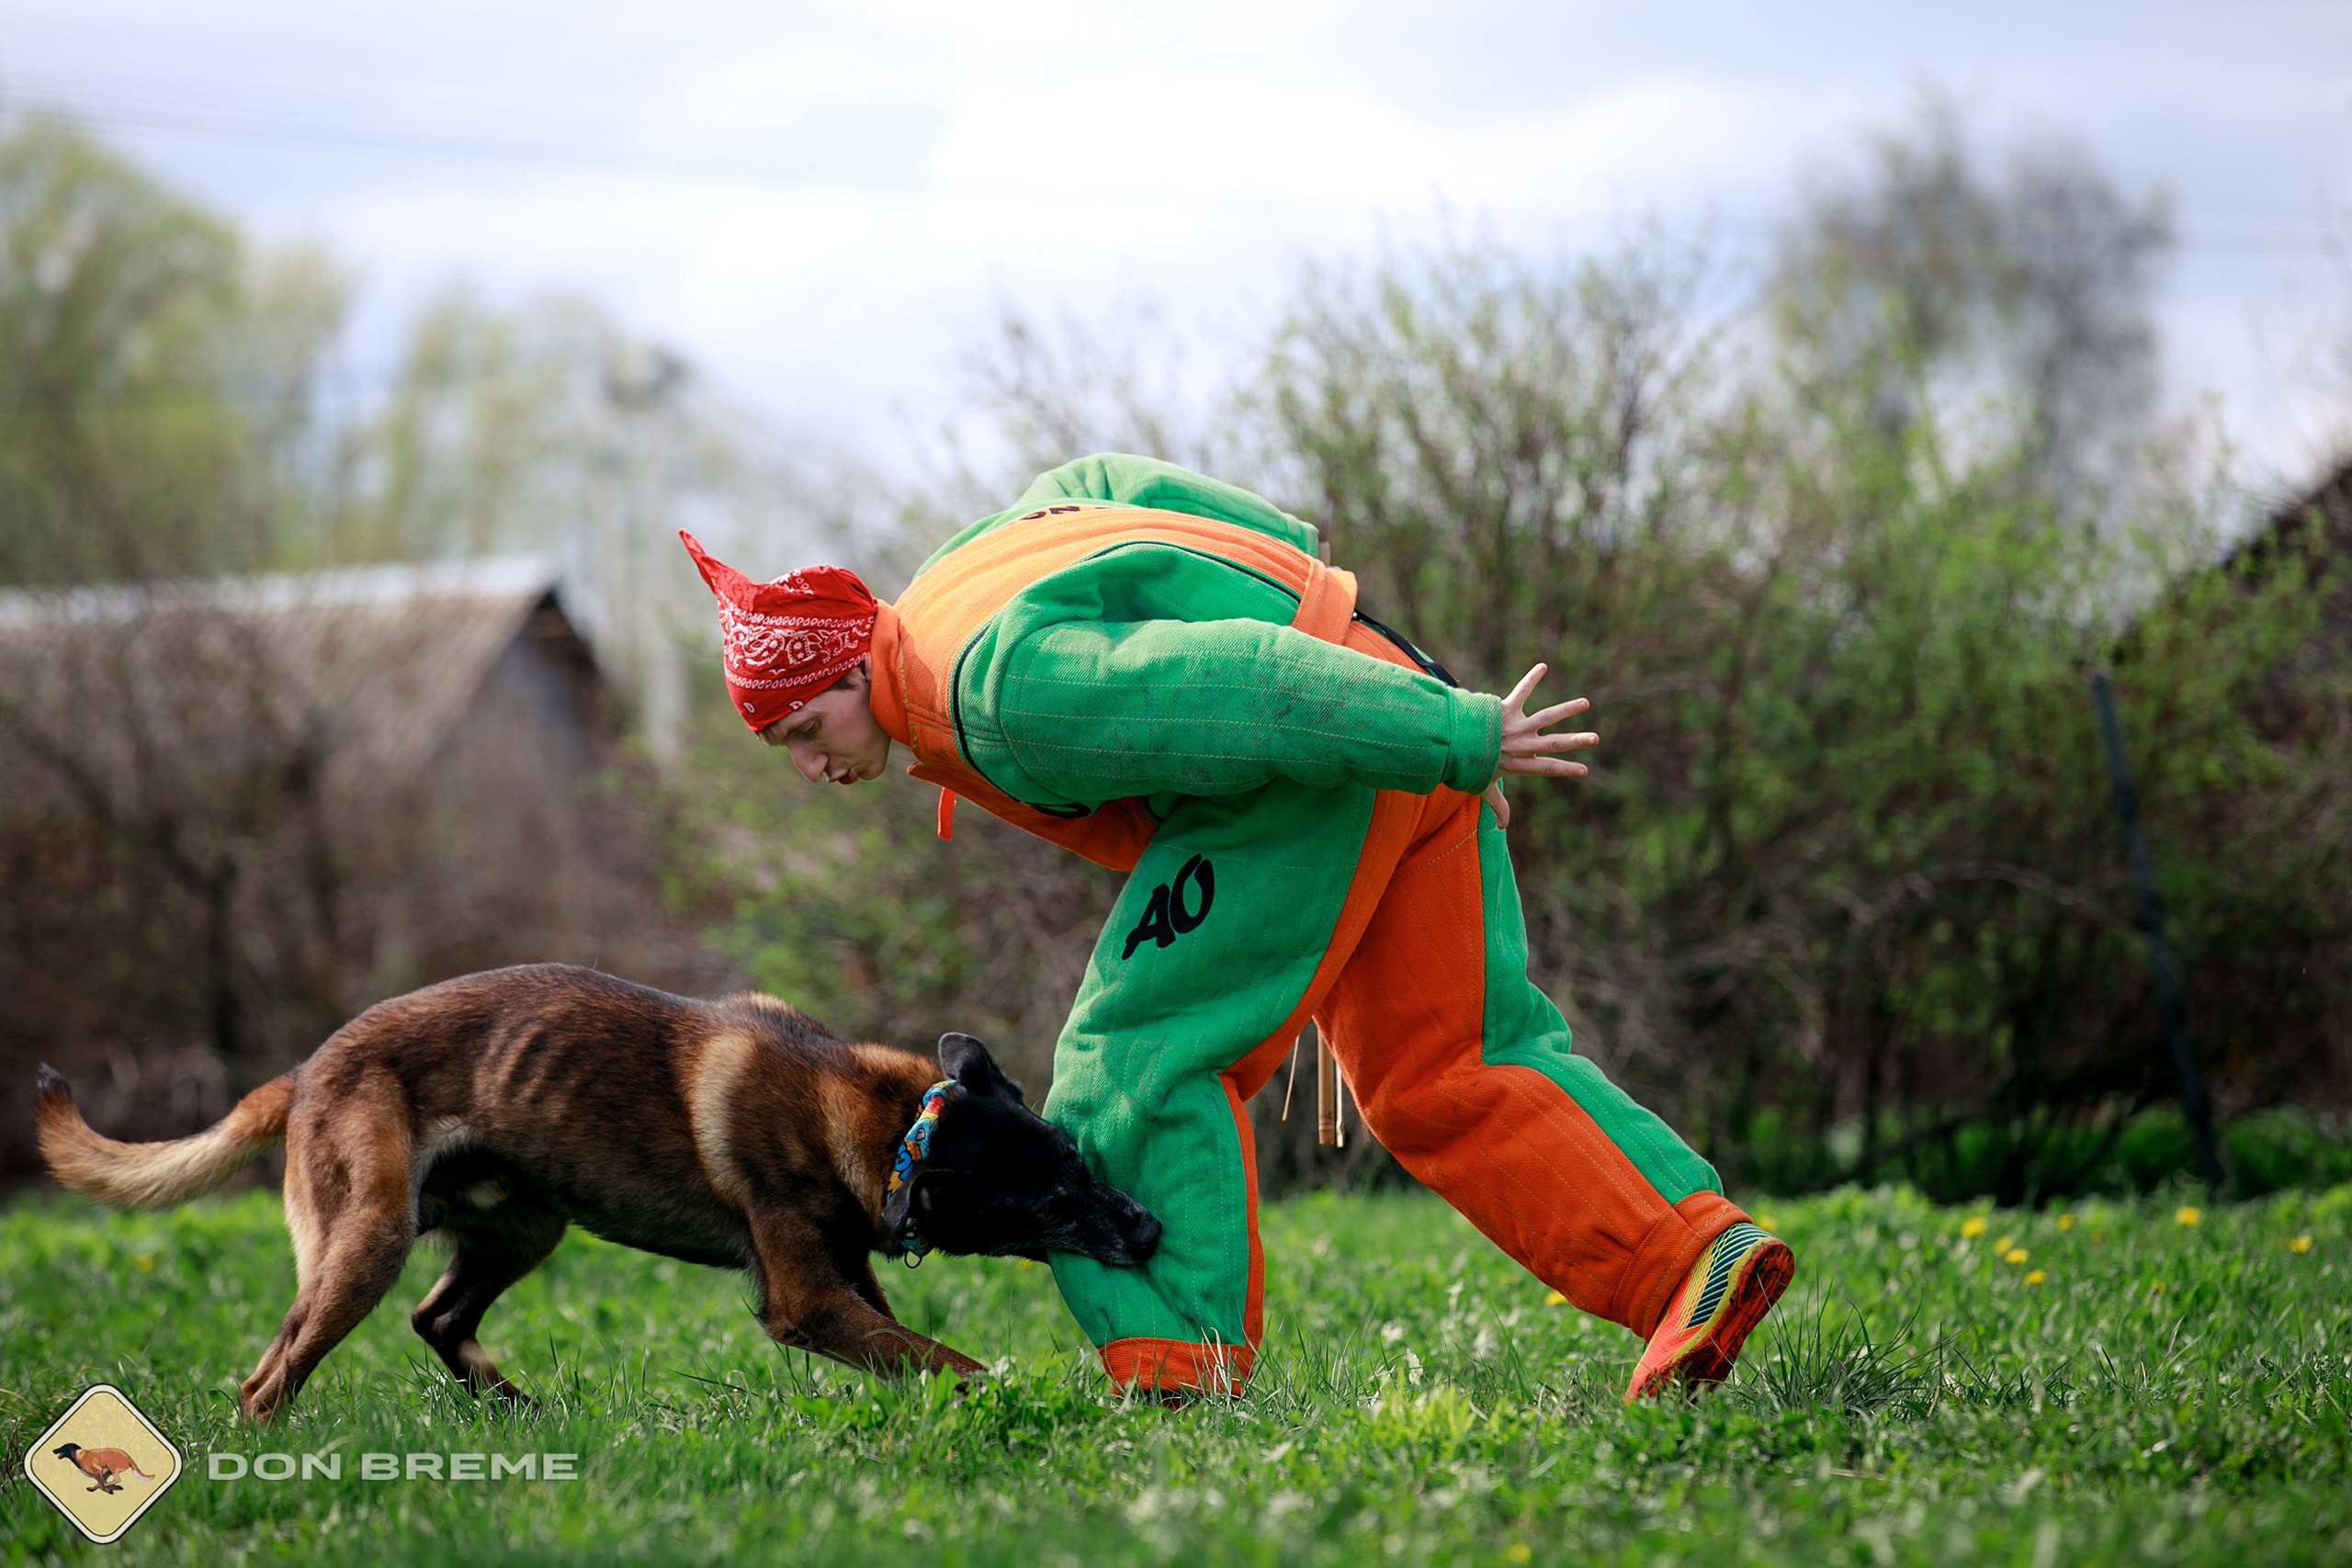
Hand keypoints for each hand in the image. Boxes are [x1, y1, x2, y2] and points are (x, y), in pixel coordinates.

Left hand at [1480, 663, 1595, 828]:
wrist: (1450, 743)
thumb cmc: (1467, 766)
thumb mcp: (1484, 788)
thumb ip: (1497, 805)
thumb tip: (1502, 827)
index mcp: (1519, 763)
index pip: (1547, 768)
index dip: (1566, 770)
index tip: (1584, 771)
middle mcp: (1522, 744)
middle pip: (1554, 743)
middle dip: (1576, 742)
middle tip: (1595, 738)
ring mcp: (1516, 726)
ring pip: (1547, 717)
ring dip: (1567, 710)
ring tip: (1585, 703)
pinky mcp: (1506, 709)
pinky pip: (1521, 691)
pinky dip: (1531, 678)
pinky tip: (1543, 666)